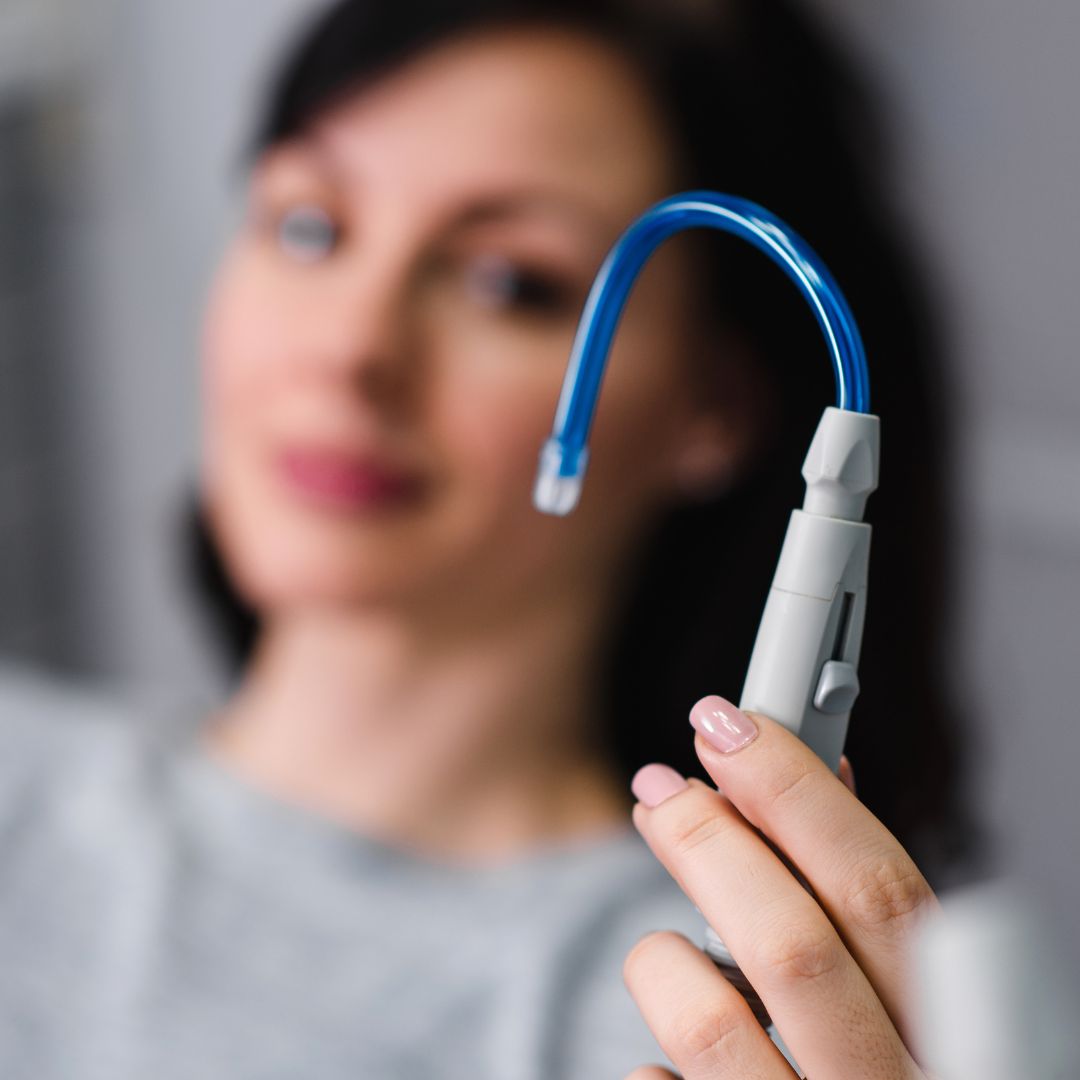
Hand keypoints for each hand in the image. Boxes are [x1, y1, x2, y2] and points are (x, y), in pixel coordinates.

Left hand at [622, 695, 938, 1078]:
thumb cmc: (888, 1076)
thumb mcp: (913, 1005)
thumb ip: (867, 908)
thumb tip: (818, 773)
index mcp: (961, 1040)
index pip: (883, 890)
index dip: (798, 794)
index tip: (728, 725)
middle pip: (791, 943)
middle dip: (709, 840)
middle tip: (659, 787)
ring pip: (714, 1026)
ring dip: (666, 961)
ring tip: (663, 953)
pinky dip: (654, 1068)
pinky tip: (677, 1069)